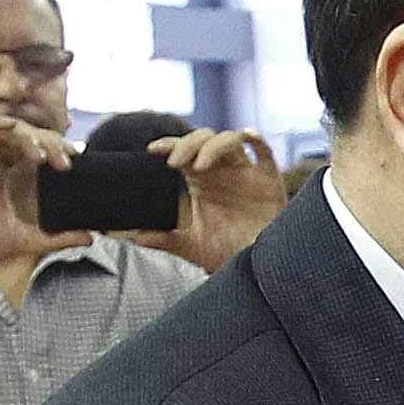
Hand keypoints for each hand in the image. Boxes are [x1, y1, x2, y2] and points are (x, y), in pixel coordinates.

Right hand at [0, 110, 78, 291]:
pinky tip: (15, 137)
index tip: (77, 162)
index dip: (56, 148)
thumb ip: (56, 237)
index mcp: (4, 175)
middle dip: (49, 140)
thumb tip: (90, 237)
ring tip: (44, 155)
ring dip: (26, 133)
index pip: (33, 149)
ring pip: (1, 126)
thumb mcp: (23, 239)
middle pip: (23, 134)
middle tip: (68, 161)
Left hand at [139, 128, 281, 271]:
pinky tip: (247, 136)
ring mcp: (246, 174)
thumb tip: (133, 236)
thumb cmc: (229, 254)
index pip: (183, 151)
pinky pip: (265, 153)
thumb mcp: (191, 247)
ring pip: (230, 140)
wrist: (258, 268)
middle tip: (175, 162)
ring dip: (212, 146)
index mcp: (202, 180)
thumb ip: (163, 239)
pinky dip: (256, 140)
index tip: (152, 150)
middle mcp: (223, 172)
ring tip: (200, 165)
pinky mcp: (269, 181)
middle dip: (188, 143)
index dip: (169, 144)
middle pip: (205, 138)